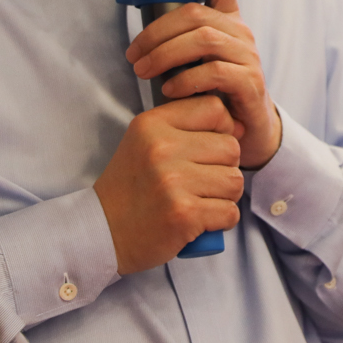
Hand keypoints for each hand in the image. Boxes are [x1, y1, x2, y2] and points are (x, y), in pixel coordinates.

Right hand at [92, 96, 242, 274]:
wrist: (102, 233)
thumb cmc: (132, 189)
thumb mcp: (145, 143)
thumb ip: (184, 127)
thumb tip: (239, 126)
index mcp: (152, 124)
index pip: (214, 108)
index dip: (223, 129)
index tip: (209, 150)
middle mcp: (162, 148)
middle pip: (231, 147)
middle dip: (224, 168)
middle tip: (201, 184)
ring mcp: (173, 181)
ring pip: (234, 180)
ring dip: (225, 196)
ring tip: (200, 201)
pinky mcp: (183, 213)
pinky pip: (230, 211)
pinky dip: (221, 220)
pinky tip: (200, 222)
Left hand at [124, 0, 283, 169]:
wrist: (247, 130)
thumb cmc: (213, 91)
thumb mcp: (194, 59)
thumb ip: (176, 38)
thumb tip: (139, 22)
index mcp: (227, 17)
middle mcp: (241, 31)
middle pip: (196, 12)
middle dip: (156, 32)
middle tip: (133, 55)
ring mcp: (248, 56)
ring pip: (203, 39)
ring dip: (165, 54)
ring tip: (143, 72)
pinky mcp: (250, 82)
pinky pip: (214, 72)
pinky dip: (186, 79)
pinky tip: (169, 91)